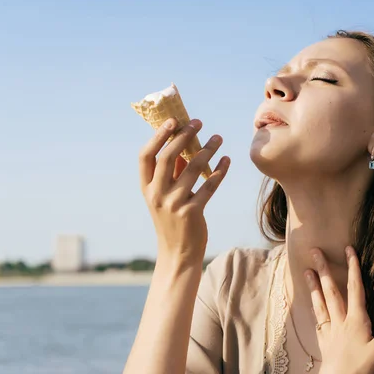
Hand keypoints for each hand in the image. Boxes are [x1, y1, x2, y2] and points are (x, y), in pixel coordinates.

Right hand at [138, 118, 229, 265]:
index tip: (173, 120)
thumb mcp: (165, 197)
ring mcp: (173, 204)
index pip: (146, 156)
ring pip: (193, 168)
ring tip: (218, 138)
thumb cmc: (173, 220)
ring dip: (207, 149)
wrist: (178, 254)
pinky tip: (226, 160)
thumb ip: (172, 172)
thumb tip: (183, 144)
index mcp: (147, 188)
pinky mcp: (192, 212)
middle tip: (198, 123)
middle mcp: (157, 194)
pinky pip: (209, 185)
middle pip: (168, 156)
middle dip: (184, 136)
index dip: (158, 136)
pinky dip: (219, 170)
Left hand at [305, 246, 373, 373]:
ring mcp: (330, 332)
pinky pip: (318, 323)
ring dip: (314, 287)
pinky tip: (313, 308)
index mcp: (356, 320)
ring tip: (306, 272)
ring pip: (321, 304)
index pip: (355, 288)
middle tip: (314, 251)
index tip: (348, 249)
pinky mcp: (324, 344)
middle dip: (325, 270)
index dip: (353, 267)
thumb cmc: (361, 368)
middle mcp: (341, 322)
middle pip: (332, 291)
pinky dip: (315, 312)